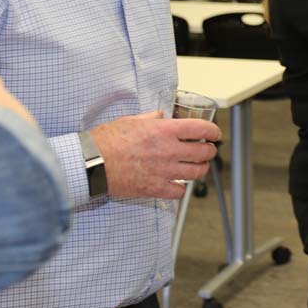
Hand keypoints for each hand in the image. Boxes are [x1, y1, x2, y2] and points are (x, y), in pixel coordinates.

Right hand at [90, 112, 220, 198]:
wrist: (92, 163)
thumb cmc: (107, 140)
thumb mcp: (131, 120)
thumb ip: (150, 118)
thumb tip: (160, 115)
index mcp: (164, 130)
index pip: (201, 129)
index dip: (213, 131)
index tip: (215, 134)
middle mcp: (168, 150)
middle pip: (203, 153)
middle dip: (210, 151)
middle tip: (208, 150)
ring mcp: (163, 171)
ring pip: (196, 173)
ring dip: (200, 169)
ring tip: (198, 167)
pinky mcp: (154, 188)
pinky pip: (178, 192)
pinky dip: (181, 188)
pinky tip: (177, 184)